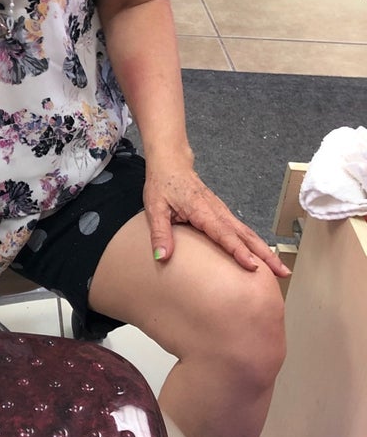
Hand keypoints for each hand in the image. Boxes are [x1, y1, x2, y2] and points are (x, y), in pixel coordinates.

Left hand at [143, 164, 290, 277]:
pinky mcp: (222, 213)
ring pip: (248, 233)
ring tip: (280, 268)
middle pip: (246, 235)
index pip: (224, 234)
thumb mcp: (155, 209)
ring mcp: (222, 211)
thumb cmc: (163, 184)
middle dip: (265, 254)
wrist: (171, 164)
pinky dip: (255, 243)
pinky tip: (261, 254)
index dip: (238, 251)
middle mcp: (217, 211)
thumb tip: (162, 256)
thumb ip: (160, 233)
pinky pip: (241, 230)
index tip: (252, 265)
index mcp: (202, 211)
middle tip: (282, 272)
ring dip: (265, 250)